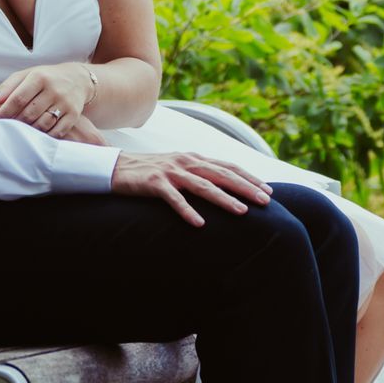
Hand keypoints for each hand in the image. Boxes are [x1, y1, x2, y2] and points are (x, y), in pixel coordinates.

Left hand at [0, 60, 97, 135]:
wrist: (78, 79)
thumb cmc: (45, 78)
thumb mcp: (27, 75)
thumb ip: (8, 86)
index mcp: (39, 77)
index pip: (18, 98)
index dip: (5, 112)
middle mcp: (53, 89)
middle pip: (29, 113)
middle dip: (15, 123)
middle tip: (6, 130)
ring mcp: (65, 103)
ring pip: (42, 124)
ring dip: (29, 131)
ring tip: (20, 133)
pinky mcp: (74, 115)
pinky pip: (57, 131)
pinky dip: (45, 136)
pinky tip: (37, 136)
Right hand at [111, 149, 272, 226]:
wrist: (115, 167)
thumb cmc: (150, 172)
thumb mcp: (178, 168)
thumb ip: (199, 174)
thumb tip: (224, 186)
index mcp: (194, 158)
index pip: (228, 167)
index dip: (249, 178)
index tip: (268, 191)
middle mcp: (186, 162)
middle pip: (222, 175)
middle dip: (246, 188)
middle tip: (265, 202)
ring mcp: (170, 172)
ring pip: (203, 186)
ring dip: (224, 199)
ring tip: (242, 212)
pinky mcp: (154, 183)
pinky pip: (174, 199)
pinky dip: (187, 211)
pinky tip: (199, 224)